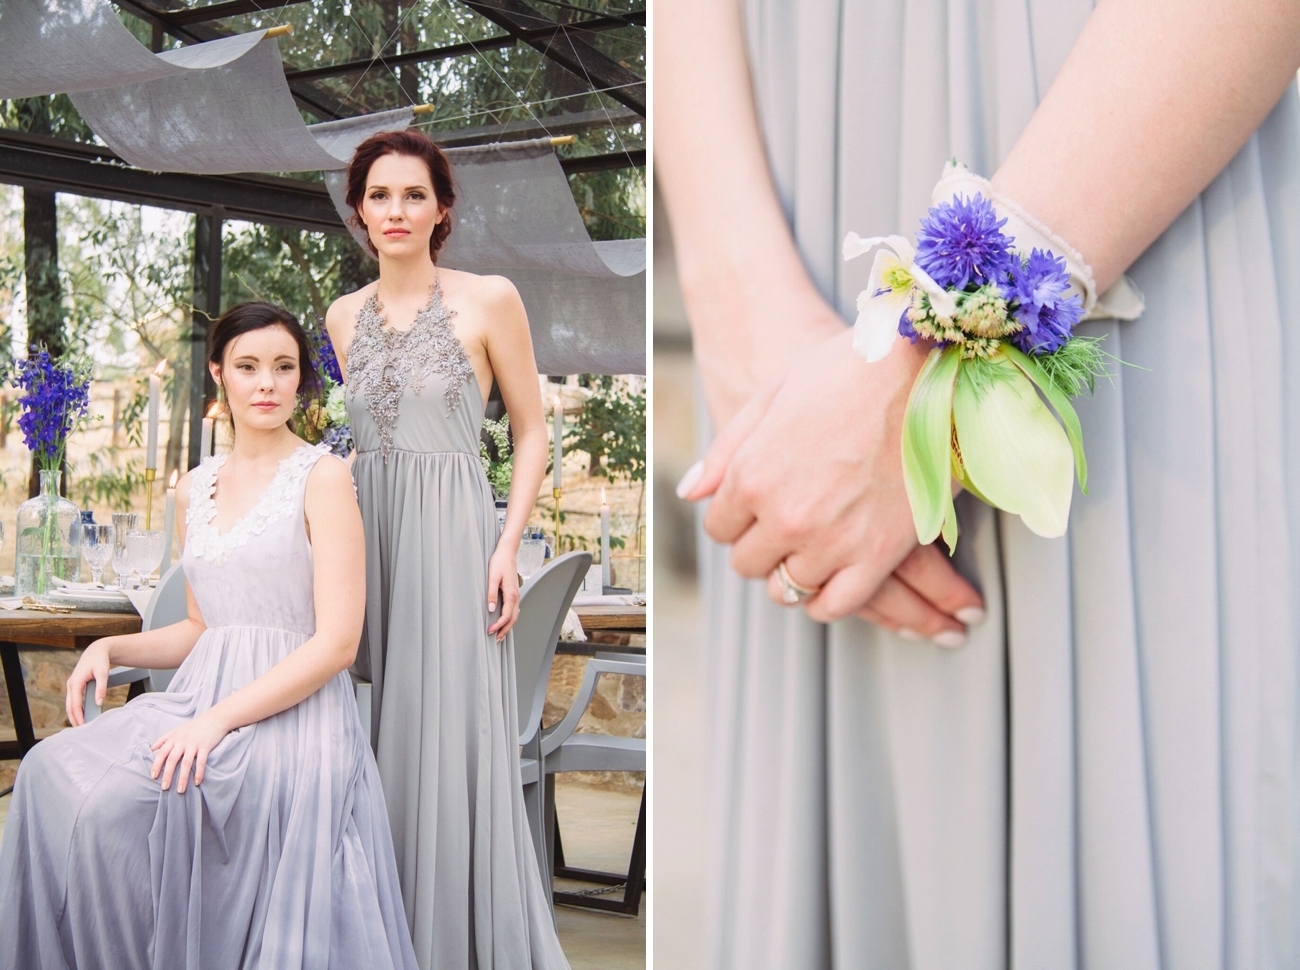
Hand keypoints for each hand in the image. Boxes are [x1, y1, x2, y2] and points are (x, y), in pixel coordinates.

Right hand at [65, 639, 111, 726]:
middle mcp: (71, 685)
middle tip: (80, 731)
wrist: (96, 651)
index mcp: (75, 682)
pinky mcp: (75, 686)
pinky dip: (75, 710)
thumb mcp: (103, 673)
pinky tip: (80, 716)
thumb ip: (101, 688)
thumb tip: (99, 703)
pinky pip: (72, 701)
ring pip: (69, 705)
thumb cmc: (99, 661)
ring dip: (73, 715)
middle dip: (73, 719)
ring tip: (80, 727)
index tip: (83, 726)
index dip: (78, 716)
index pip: (74, 704)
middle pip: (69, 707)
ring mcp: (71, 685)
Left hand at [150, 711, 229, 793]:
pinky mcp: (206, 746)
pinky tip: (197, 782)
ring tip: (180, 790)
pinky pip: (201, 761)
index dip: (156, 764)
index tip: (153, 776)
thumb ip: (164, 739)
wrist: (215, 718)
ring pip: (186, 763)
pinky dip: (199, 772)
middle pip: (172, 760)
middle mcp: (183, 741)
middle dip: (167, 775)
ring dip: (183, 778)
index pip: (162, 752)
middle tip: (164, 788)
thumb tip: (152, 749)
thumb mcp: (177, 730)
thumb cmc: (195, 726)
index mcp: (174, 738)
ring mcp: (194, 744)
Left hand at [486, 544, 520, 641]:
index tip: (489, 631)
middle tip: (495, 639)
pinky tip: (505, 621)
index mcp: (511, 594)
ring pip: (515, 615)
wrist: (507, 552)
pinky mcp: (514, 592)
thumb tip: (490, 610)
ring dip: (508, 626)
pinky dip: (510, 618)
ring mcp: (516, 594)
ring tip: (499, 634)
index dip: (499, 626)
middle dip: (505, 630)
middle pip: (513, 619)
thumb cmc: (499, 563)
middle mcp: (516, 596)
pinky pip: (514, 609)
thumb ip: (491, 594)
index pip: (507, 616)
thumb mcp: (492, 577)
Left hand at [682, 329, 983, 637]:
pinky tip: (831, 579)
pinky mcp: (877, 555)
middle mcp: (784, 516)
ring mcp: (831, 541)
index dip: (736, 518)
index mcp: (751, 477)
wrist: (922, 369)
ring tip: (811, 548)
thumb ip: (726, 451)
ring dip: (794, 570)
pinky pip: (835, 604)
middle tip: (785, 526)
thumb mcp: (772, 397)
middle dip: (761, 546)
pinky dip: (827, 599)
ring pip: (788, 588)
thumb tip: (689, 493)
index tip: (756, 509)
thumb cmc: (846, 372)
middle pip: (748, 563)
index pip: (720, 528)